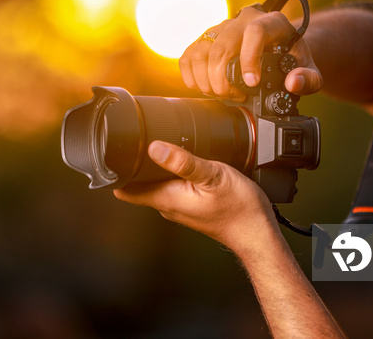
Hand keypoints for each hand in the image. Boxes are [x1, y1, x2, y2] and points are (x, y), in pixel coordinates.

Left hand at [113, 140, 276, 251]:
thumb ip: (183, 162)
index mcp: (166, 199)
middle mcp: (168, 205)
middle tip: (137, 140)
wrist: (258, 232)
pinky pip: (172, 186)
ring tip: (160, 146)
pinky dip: (172, 173)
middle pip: (138, 183)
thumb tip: (154, 148)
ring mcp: (179, 206)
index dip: (116, 170)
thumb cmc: (239, 209)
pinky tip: (183, 162)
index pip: (125, 189)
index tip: (114, 151)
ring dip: (155, 167)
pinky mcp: (191, 204)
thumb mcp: (212, 177)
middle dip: (135, 163)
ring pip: (156, 183)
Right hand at [179, 6, 322, 100]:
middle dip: (222, 78)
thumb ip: (309, 79)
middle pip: (223, 44)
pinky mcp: (207, 39)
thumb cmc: (293, 61)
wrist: (279, 49)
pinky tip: (200, 87)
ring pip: (202, 49)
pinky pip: (190, 53)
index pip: (255, 31)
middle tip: (232, 96)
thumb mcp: (310, 71)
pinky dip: (190, 74)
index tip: (252, 83)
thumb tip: (293, 82)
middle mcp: (244, 19)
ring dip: (205, 78)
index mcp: (272, 22)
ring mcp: (222, 27)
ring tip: (220, 94)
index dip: (249, 58)